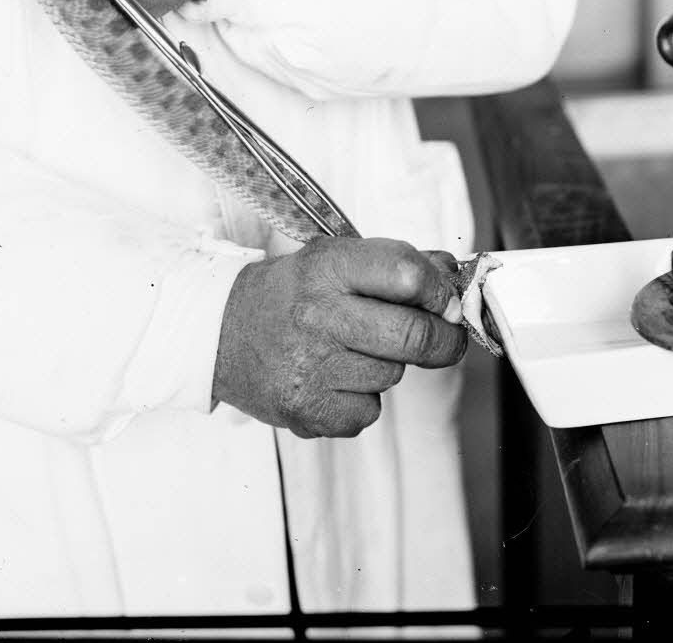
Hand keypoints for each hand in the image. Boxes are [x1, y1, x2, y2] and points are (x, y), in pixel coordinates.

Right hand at [214, 238, 467, 438]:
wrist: (219, 332)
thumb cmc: (292, 293)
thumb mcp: (337, 259)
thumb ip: (398, 265)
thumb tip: (453, 280)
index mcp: (329, 266)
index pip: (409, 275)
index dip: (441, 291)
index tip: (446, 300)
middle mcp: (317, 314)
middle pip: (414, 336)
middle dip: (445, 340)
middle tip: (446, 338)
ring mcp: (309, 366)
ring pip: (393, 376)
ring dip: (389, 367)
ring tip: (352, 351)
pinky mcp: (305, 409)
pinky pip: (368, 412)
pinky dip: (362, 400)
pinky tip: (335, 380)